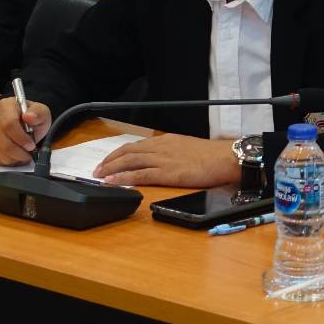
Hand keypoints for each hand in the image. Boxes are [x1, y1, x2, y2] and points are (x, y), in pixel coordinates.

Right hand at [0, 96, 51, 164]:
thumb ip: (38, 113)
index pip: (9, 123)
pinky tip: (16, 156)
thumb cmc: (33, 118)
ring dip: (15, 157)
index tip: (31, 145)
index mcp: (6, 105)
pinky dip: (8, 161)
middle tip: (30, 153)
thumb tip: (29, 116)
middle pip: (3, 141)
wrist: (24, 124)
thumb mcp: (42, 113)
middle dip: (19, 151)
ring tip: (24, 154)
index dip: (21, 137)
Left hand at [94, 134, 240, 187]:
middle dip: (110, 160)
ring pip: (129, 161)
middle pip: (128, 151)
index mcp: (167, 141)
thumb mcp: (189, 149)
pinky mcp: (167, 173)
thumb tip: (166, 161)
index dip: (119, 153)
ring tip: (99, 175)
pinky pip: (139, 174)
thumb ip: (175, 153)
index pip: (136, 145)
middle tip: (97, 168)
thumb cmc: (213, 157)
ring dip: (111, 168)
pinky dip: (122, 177)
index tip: (109, 160)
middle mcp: (161, 147)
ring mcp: (163, 159)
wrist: (226, 158)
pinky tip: (112, 182)